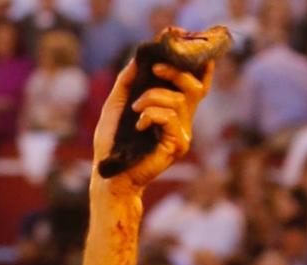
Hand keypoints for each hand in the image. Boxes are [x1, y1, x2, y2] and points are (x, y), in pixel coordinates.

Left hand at [91, 60, 211, 193]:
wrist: (109, 174)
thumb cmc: (112, 143)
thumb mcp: (116, 105)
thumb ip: (128, 82)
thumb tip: (139, 58)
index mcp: (172, 109)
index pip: (196, 84)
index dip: (196, 66)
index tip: (180, 49)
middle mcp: (182, 120)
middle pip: (194, 86)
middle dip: (175, 72)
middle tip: (156, 69)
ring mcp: (182, 133)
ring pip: (177, 100)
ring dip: (152, 98)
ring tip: (136, 110)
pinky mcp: (178, 145)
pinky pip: (170, 117)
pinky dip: (151, 115)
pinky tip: (139, 125)